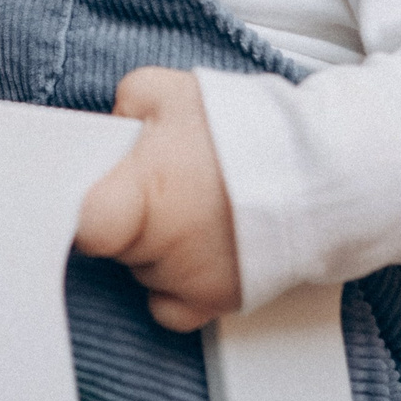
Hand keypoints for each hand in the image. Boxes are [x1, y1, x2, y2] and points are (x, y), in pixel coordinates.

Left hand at [74, 67, 240, 331]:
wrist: (318, 170)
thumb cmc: (243, 129)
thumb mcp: (169, 92)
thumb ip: (126, 108)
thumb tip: (110, 129)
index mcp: (145, 192)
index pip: (85, 225)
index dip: (82, 212)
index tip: (92, 199)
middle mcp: (164, 245)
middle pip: (115, 246)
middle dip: (129, 217)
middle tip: (161, 187)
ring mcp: (190, 279)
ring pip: (144, 273)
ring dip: (156, 249)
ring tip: (192, 210)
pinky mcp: (218, 302)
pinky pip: (171, 309)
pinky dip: (176, 288)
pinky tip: (194, 253)